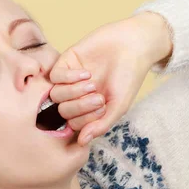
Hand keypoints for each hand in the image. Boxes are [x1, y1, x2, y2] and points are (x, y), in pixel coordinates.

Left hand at [49, 11, 171, 145]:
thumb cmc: (128, 77)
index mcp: (88, 109)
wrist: (133, 46)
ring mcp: (69, 79)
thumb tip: (81, 142)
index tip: (103, 108)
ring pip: (56, 95)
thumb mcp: (119, 105)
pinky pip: (54, 77)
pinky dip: (69, 78)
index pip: (73, 124)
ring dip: (74, 92)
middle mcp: (76, 95)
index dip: (85, 120)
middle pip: (62, 111)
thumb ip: (100, 125)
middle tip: (98, 97)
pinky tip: (86, 73)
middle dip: (80, 107)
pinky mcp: (66, 62)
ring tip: (93, 84)